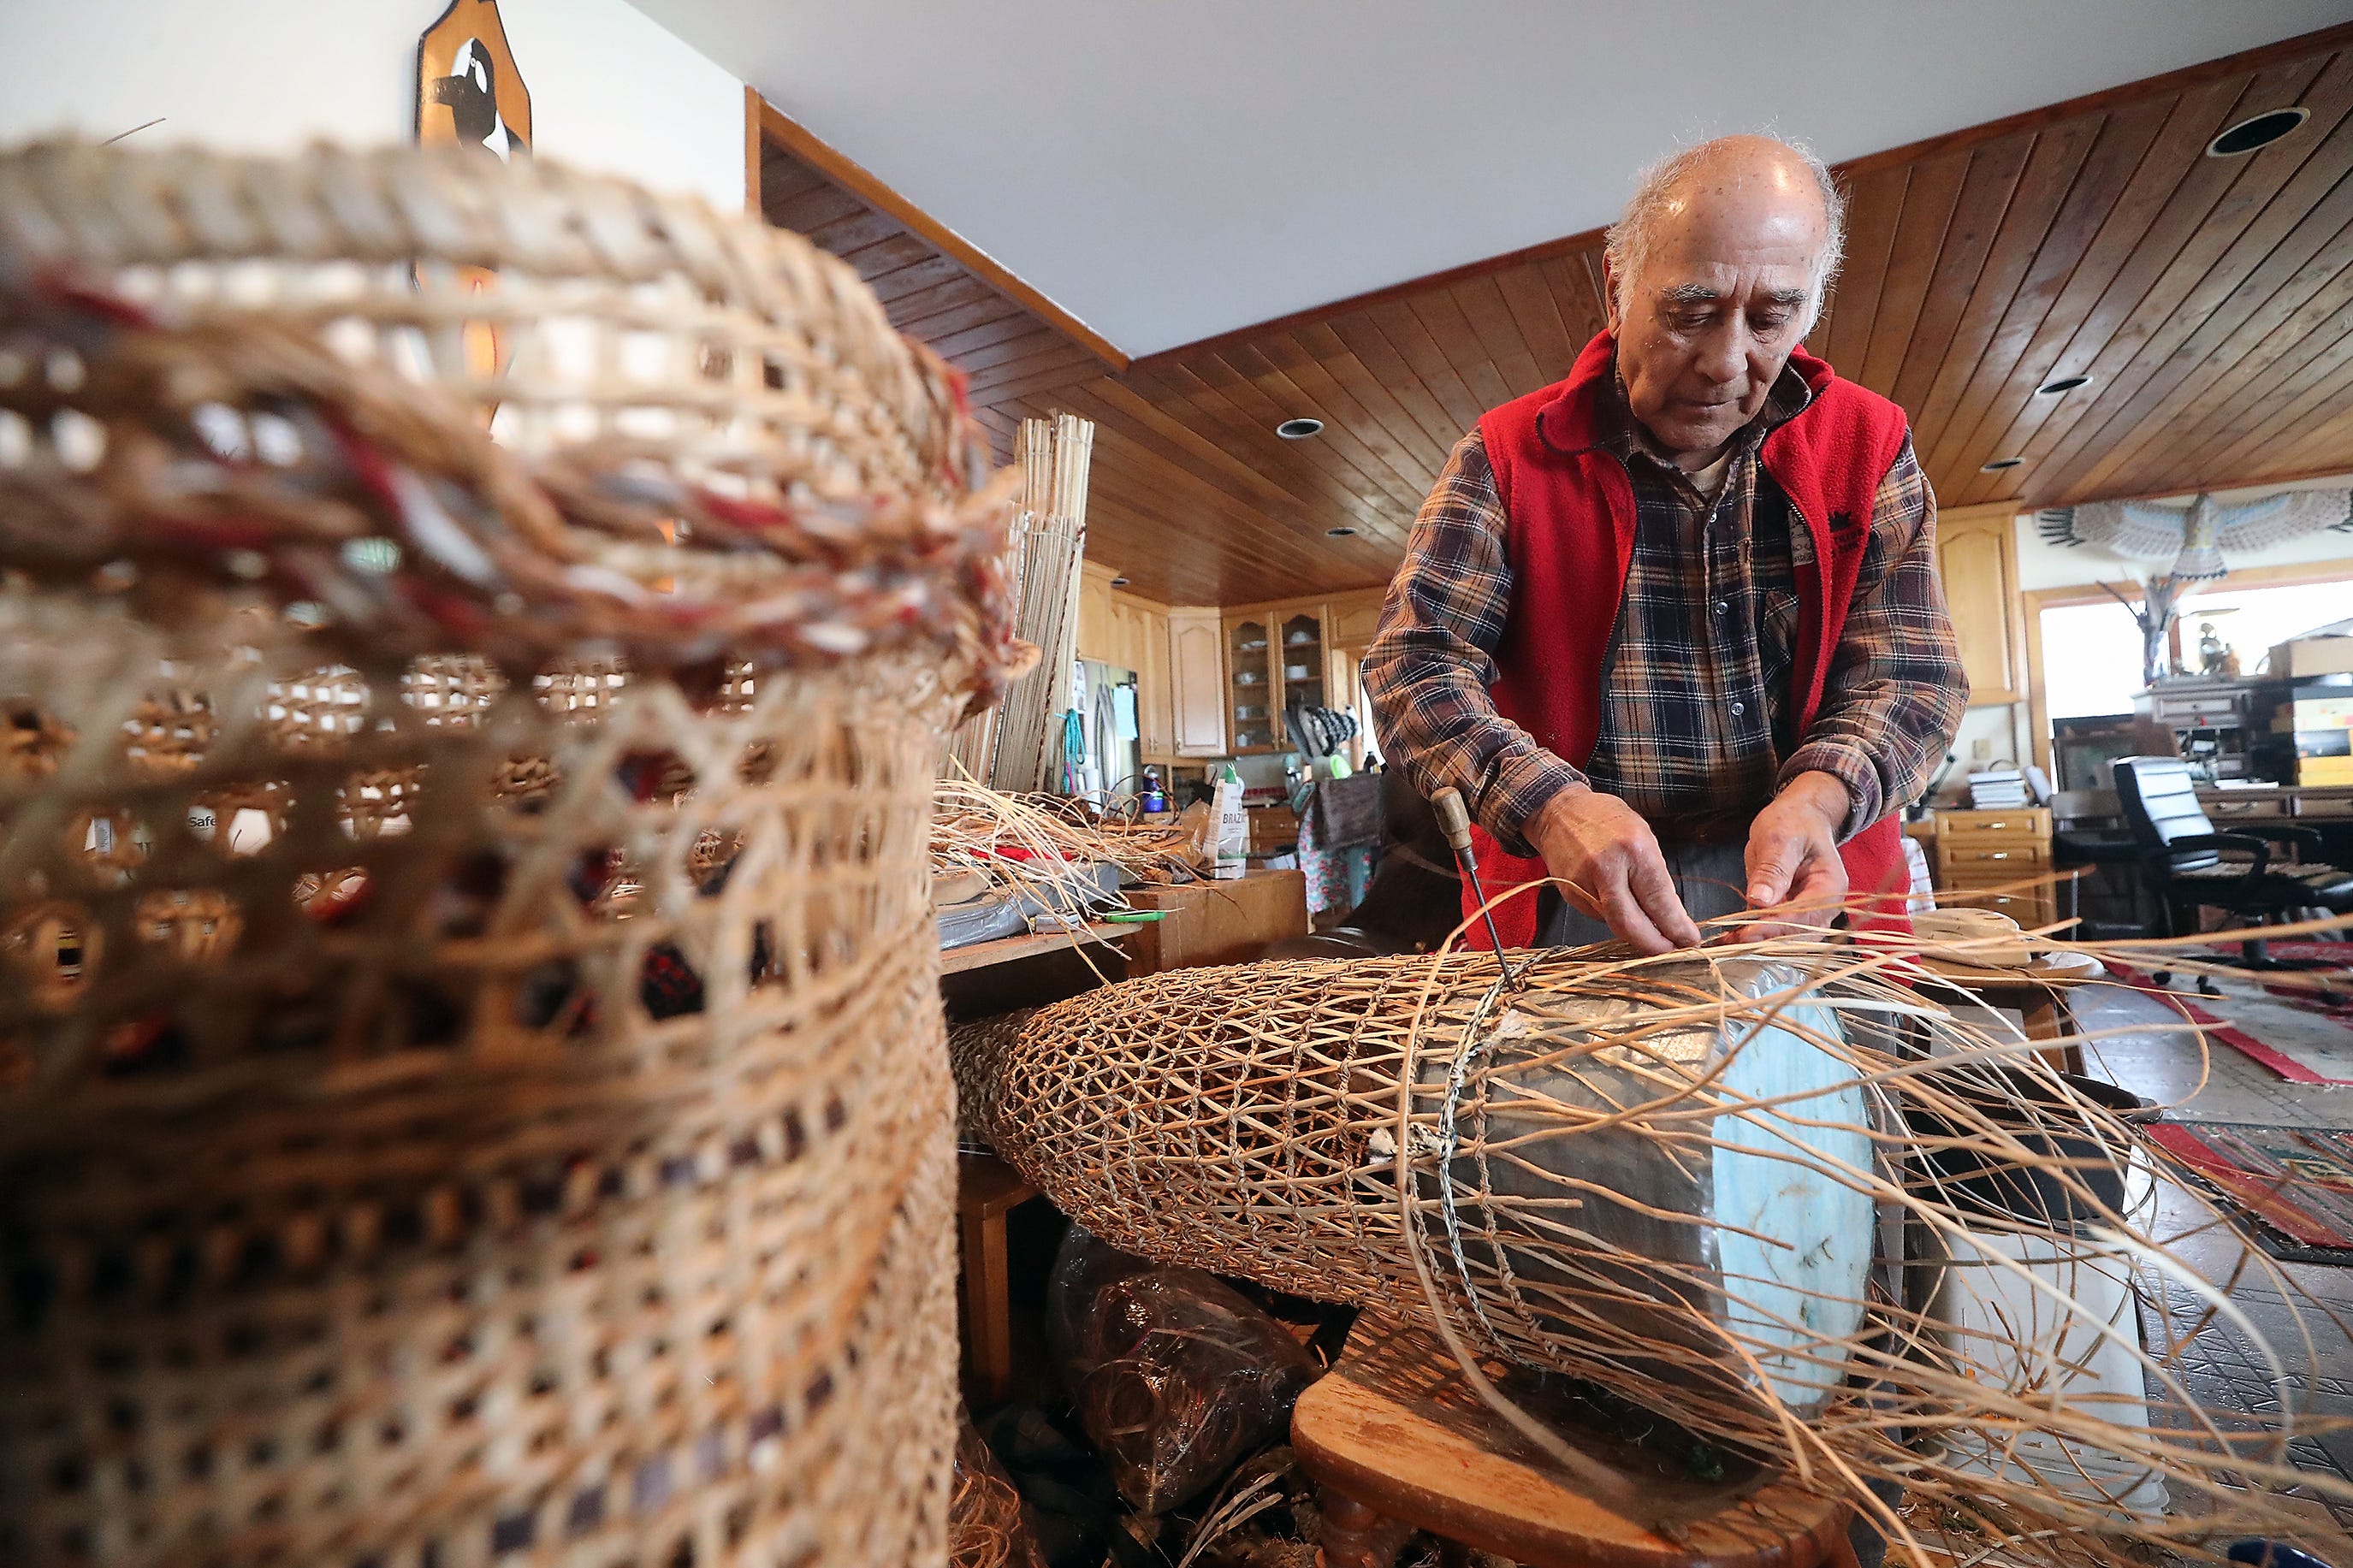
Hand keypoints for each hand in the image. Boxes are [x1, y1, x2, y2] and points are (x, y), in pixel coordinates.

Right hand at [1525, 785, 1702, 954]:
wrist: (1558, 812)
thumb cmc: (1606, 820)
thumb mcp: (1643, 836)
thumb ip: (1655, 876)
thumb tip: (1670, 915)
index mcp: (1633, 849)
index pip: (1659, 900)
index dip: (1676, 926)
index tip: (1688, 939)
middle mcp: (1607, 868)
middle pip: (1631, 925)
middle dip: (1654, 944)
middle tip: (1669, 948)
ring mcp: (1584, 884)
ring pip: (1615, 924)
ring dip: (1636, 931)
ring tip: (1649, 926)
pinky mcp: (1570, 895)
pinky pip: (1599, 916)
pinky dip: (1614, 916)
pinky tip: (1617, 901)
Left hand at [1740, 772, 1850, 940]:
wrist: (1798, 817)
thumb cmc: (1794, 822)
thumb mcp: (1780, 838)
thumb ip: (1773, 870)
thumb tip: (1761, 900)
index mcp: (1830, 886)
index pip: (1805, 915)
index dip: (1775, 926)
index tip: (1747, 933)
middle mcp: (1823, 905)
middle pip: (1798, 935)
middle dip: (1765, 941)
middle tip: (1732, 942)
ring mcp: (1807, 912)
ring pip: (1785, 938)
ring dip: (1757, 943)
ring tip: (1726, 943)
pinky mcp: (1787, 912)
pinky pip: (1772, 930)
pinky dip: (1752, 935)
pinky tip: (1728, 937)